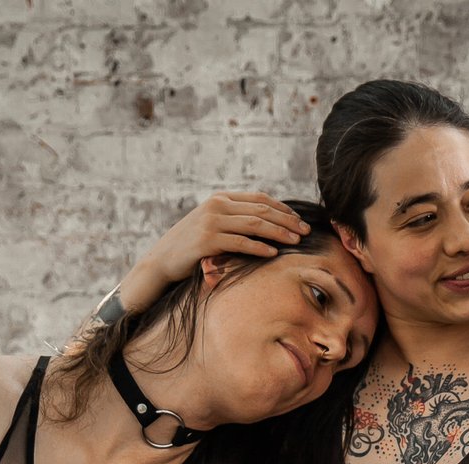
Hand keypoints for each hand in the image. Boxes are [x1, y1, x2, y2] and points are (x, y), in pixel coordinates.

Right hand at [136, 192, 312, 287]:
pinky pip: (240, 243)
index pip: (260, 199)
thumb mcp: (214, 225)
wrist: (163, 259)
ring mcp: (211, 222)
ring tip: (295, 241)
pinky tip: (273, 253)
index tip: (300, 220)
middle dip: (287, 220)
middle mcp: (217, 206)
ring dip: (278, 233)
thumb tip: (268, 223)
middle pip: (261, 210)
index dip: (283, 208)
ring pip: (254, 224)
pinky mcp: (207, 241)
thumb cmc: (193, 246)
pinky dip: (258, 248)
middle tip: (305, 231)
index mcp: (221, 198)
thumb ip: (236, 219)